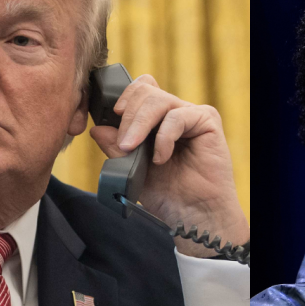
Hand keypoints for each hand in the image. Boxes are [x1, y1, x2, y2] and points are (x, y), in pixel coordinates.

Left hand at [90, 75, 248, 256]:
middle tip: (123, 144)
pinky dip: (164, 138)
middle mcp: (175, 111)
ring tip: (132, 149)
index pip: (140, 89)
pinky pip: (178, 117)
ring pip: (158, 100)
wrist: (193, 215)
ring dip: (139, 124)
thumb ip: (116, 148)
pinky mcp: (208, 122)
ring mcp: (192, 115)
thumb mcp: (132, 169)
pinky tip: (161, 158)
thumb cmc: (167, 194)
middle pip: (145, 91)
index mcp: (158, 118)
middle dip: (127, 116)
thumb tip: (96, 129)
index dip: (123, 97)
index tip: (110, 117)